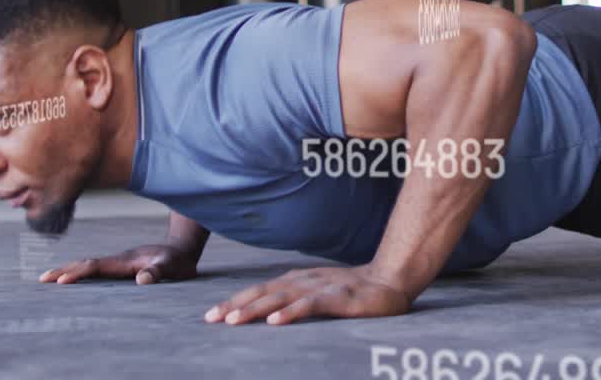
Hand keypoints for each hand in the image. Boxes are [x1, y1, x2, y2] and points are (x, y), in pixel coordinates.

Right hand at [38, 243, 198, 284]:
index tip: (61, 281)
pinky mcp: (121, 267)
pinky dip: (80, 273)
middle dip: (64, 270)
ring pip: (88, 265)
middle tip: (41, 280)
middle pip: (85, 263)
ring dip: (69, 270)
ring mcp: (118, 262)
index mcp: (125, 261)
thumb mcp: (172, 267)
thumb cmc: (179, 261)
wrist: (183, 248)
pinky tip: (74, 279)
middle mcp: (118, 260)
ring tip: (48, 278)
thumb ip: (158, 271)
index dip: (79, 274)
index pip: (96, 267)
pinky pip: (96, 269)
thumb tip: (142, 280)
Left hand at [204, 265, 411, 325]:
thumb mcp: (317, 294)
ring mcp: (320, 288)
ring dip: (255, 309)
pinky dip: (292, 312)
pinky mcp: (338, 297)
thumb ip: (294, 300)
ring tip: (233, 321)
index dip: (234, 301)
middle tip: (210, 319)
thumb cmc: (352, 291)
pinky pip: (311, 305)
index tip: (210, 316)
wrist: (390, 280)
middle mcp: (303, 281)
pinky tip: (276, 321)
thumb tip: (266, 314)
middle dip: (235, 305)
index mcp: (296, 281)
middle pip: (263, 292)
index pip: (259, 291)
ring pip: (281, 297)